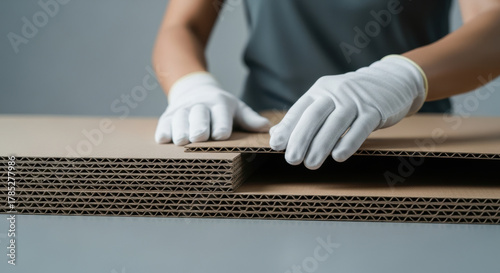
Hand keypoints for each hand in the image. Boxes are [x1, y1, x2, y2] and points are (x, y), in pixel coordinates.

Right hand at [155, 72, 269, 144]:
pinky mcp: (168, 116)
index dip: (221, 124)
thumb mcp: (237, 109)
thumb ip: (249, 119)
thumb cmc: (220, 107)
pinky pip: (164, 123)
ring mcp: (182, 110)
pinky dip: (163, 131)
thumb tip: (267, 128)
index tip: (221, 134)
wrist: (194, 90)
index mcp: (219, 104)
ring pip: (179, 118)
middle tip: (199, 137)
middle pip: (198, 115)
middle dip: (199, 126)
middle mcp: (200, 105)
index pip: (221, 114)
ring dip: (180, 129)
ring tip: (181, 141)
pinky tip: (163, 140)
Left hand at [269, 55, 426, 168]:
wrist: (391, 81)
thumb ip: (303, 116)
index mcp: (320, 90)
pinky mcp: (375, 110)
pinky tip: (338, 156)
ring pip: (335, 123)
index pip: (300, 109)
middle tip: (292, 159)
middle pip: (314, 115)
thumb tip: (276, 134)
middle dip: (301, 138)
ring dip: (321, 145)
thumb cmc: (352, 97)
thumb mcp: (327, 100)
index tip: (276, 145)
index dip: (287, 127)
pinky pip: (360, 127)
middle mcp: (335, 93)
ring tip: (311, 164)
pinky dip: (349, 142)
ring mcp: (356, 100)